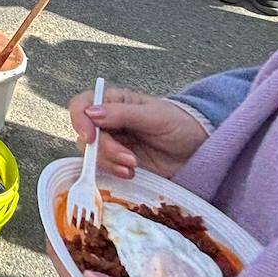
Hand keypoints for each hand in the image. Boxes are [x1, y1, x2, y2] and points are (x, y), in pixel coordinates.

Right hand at [68, 87, 208, 178]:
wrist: (198, 150)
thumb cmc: (178, 123)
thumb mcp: (153, 115)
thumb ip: (121, 113)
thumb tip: (90, 112)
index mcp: (112, 102)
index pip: (81, 106)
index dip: (79, 120)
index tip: (90, 138)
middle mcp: (107, 122)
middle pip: (85, 134)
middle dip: (104, 149)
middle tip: (129, 158)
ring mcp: (112, 143)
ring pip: (92, 154)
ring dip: (110, 162)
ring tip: (133, 166)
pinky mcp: (118, 162)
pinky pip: (104, 169)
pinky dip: (115, 172)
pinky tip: (131, 173)